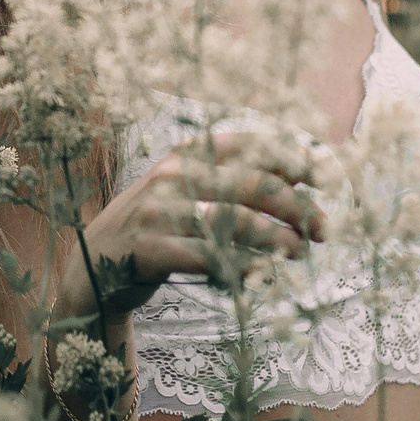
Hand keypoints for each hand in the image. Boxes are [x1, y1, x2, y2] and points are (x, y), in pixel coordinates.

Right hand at [52, 123, 327, 321]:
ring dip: (276, 239)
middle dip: (295, 205)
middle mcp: (174, 175)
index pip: (249, 144)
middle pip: (250, 183)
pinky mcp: (150, 249)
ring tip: (300, 252)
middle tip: (325, 228)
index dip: (291, 157)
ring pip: (234, 221)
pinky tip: (262, 276)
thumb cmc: (158, 226)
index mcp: (187, 154)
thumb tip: (303, 176)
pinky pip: (209, 258)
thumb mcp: (189, 191)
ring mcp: (159, 212)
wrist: (94, 265)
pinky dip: (242, 267)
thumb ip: (236, 180)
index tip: (325, 176)